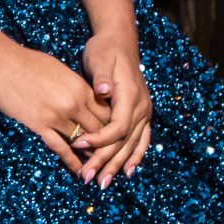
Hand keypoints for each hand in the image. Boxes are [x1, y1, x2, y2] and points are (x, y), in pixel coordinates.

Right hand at [0, 40, 113, 179]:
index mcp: (80, 87)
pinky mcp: (39, 124)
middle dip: (107, 147)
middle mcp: (74, 102)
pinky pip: (60, 147)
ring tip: (97, 171)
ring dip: (91, 157)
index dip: (113, 128)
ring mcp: (57, 114)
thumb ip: (73, 86)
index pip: (107, 113)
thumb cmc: (25, 61)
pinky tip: (78, 172)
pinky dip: (72, 162)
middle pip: (100, 130)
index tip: (115, 140)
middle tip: (111, 161)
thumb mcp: (58, 70)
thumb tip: (80, 97)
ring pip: (83, 141)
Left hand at [75, 35, 153, 183]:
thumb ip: (101, 75)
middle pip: (124, 141)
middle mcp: (142, 107)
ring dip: (118, 165)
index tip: (78, 146)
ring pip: (133, 145)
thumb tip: (102, 89)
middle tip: (88, 177)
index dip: (99, 140)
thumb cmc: (105, 50)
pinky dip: (134, 156)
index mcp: (131, 96)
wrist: (120, 41)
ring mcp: (145, 112)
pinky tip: (127, 171)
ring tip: (103, 181)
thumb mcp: (100, 58)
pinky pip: (142, 140)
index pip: (118, 127)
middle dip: (106, 161)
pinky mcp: (142, 114)